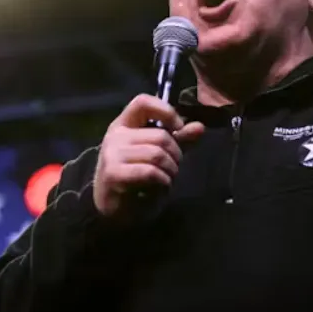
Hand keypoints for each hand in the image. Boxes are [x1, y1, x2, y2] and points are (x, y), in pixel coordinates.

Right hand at [93, 94, 204, 217]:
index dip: (165, 110)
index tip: (178, 128)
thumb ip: (178, 139)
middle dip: (176, 154)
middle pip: (159, 135)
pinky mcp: (113, 174)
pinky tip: (160, 187)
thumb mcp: (159, 154)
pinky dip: (162, 181)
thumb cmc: (137, 178)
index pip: (142, 102)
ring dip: (170, 170)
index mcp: (124, 124)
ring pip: (157, 154)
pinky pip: (150, 172)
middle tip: (174, 167)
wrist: (113, 209)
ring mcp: (112, 154)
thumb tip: (200, 127)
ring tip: (167, 178)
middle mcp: (115, 135)